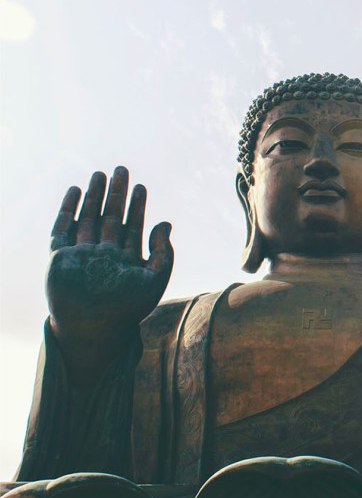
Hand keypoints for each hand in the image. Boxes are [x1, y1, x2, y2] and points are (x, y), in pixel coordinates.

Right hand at [46, 167, 172, 362]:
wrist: (94, 328)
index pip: (132, 226)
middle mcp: (103, 253)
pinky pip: (62, 228)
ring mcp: (81, 253)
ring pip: (87, 217)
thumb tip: (166, 223)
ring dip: (93, 196)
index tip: (141, 187)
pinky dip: (68, 209)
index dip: (137, 206)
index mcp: (125, 259)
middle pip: (109, 216)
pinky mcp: (60, 256)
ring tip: (100, 173)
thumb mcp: (154, 280)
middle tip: (122, 169)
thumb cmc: (127, 310)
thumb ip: (163, 253)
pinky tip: (75, 191)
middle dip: (116, 193)